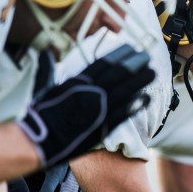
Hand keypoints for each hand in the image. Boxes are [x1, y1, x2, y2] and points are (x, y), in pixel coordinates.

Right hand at [18, 44, 154, 165]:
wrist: (40, 142)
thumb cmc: (40, 117)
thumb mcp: (43, 88)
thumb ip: (47, 70)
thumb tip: (45, 55)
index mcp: (77, 82)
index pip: (102, 64)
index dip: (118, 55)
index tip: (129, 49)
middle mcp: (90, 94)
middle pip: (117, 75)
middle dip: (133, 64)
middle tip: (146, 57)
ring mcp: (98, 110)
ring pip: (124, 92)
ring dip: (140, 81)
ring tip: (152, 73)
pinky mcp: (103, 127)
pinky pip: (124, 114)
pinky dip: (136, 105)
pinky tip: (147, 98)